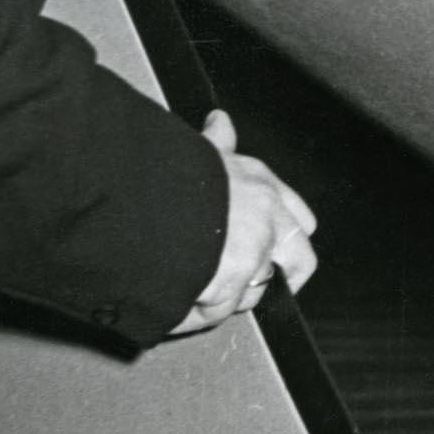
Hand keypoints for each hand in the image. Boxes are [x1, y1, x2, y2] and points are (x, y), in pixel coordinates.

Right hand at [168, 109, 317, 336]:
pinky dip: (197, 311)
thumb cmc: (163, 172)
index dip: (286, 238)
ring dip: (226, 295)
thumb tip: (221, 121)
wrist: (135, 193)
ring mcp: (253, 251)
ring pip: (254, 290)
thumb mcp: (196, 149)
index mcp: (258, 182)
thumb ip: (216, 142)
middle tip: (237, 284)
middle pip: (299, 260)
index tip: (272, 250)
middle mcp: (266, 216)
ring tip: (189, 284)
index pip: (297, 217)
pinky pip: (219, 311)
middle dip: (275, 277)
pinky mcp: (230, 282)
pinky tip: (176, 298)